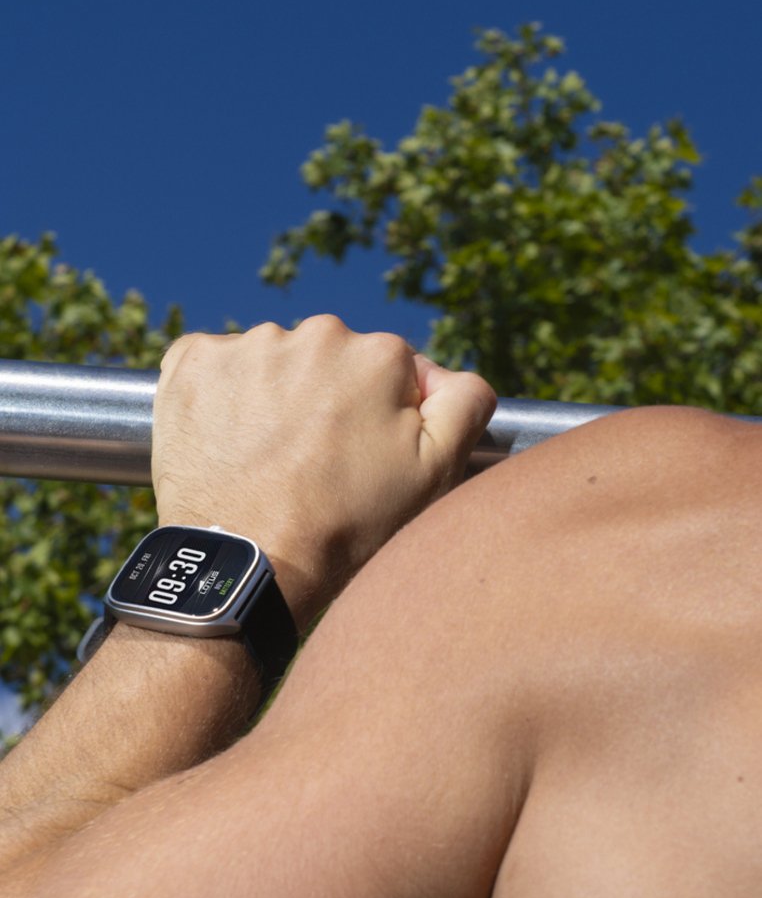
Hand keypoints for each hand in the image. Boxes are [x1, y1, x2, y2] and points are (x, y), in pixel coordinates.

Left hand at [153, 315, 494, 628]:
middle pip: (330, 362)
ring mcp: (246, 346)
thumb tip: (452, 374)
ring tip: (269, 460)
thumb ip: (465, 403)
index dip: (380, 418)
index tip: (362, 459)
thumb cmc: (346, 525)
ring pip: (273, 364)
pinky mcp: (190, 363)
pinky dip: (222, 396)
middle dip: (327, 401)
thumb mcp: (435, 474)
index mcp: (379, 354)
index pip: (390, 372)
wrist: (247, 563)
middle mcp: (313, 334)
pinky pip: (217, 366)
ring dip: (274, 398)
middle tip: (316, 464)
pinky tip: (230, 442)